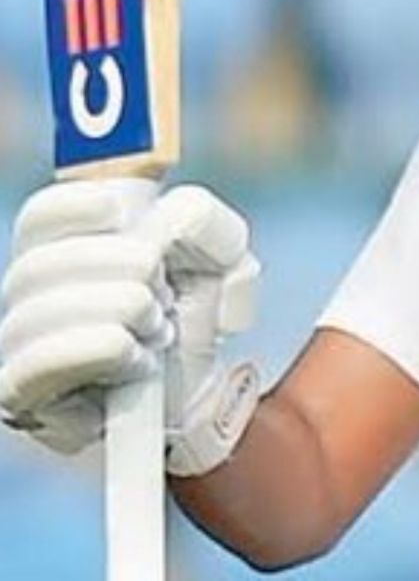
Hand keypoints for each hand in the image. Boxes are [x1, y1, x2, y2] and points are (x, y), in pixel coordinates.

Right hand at [0, 181, 258, 471]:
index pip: (40, 217)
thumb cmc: (197, 323)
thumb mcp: (219, 258)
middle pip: (41, 262)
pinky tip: (139, 360)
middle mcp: (28, 297)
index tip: (117, 209)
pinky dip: (105, 351)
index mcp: (65, 253)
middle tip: (166, 292)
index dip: (71, 205)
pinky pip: (39, 362)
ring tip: (160, 330)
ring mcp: (17, 346)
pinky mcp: (21, 395)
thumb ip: (199, 218)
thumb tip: (167, 200)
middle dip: (122, 268)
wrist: (207, 398)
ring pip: (42, 311)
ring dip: (123, 312)